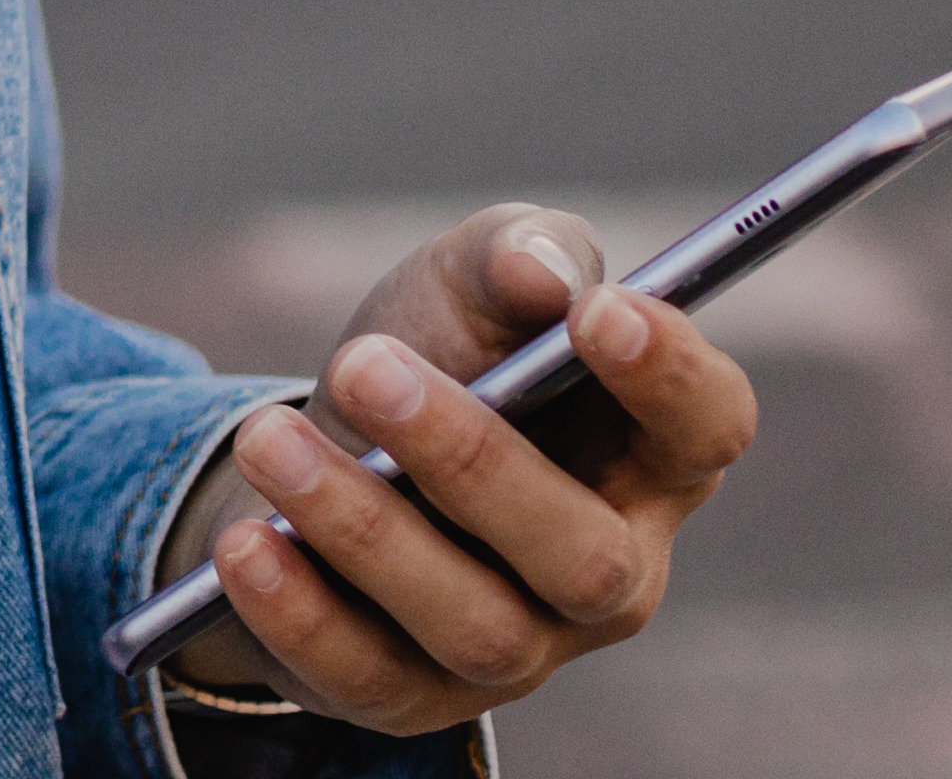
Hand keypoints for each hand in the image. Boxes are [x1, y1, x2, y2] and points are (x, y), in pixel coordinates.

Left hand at [160, 205, 759, 732]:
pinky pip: (368, 676)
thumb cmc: (432, 353)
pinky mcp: (414, 696)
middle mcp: (610, 571)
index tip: (596, 313)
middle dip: (472, 460)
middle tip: (365, 365)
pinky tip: (245, 545)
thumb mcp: (466, 282)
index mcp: (650, 456)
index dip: (670, 376)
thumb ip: (517, 255)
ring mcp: (521, 649)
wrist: (320, 442)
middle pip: (583, 554)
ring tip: (267, 440)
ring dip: (364, 530)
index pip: (707, 428)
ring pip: (475, 623)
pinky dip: (300, 613)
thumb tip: (542, 274)